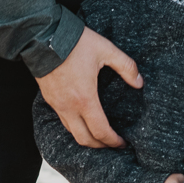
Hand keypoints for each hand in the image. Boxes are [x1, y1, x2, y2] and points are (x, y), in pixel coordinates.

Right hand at [36, 26, 140, 148]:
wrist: (44, 36)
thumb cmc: (76, 43)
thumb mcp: (106, 50)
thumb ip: (126, 66)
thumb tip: (140, 83)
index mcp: (85, 99)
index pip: (100, 131)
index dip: (113, 141)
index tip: (122, 143)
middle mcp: (68, 107)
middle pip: (84, 139)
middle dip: (100, 146)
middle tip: (113, 144)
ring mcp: (57, 104)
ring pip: (71, 132)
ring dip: (86, 138)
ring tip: (100, 135)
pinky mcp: (49, 99)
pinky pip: (63, 121)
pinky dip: (75, 128)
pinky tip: (83, 121)